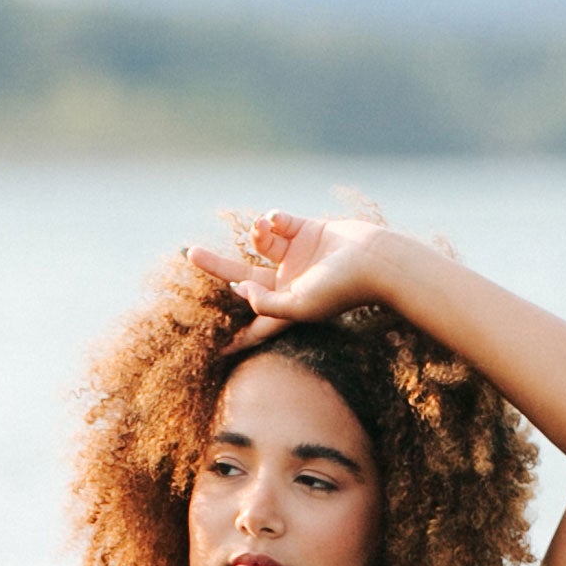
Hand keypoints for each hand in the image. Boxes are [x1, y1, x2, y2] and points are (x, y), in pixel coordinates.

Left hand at [184, 209, 396, 349]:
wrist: (374, 259)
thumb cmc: (340, 289)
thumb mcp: (298, 306)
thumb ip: (266, 304)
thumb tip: (240, 291)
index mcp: (285, 305)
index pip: (253, 324)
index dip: (235, 336)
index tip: (213, 348)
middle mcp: (287, 281)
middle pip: (243, 275)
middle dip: (217, 266)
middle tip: (191, 253)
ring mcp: (297, 255)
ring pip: (261, 243)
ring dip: (256, 234)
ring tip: (262, 228)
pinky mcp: (307, 230)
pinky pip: (280, 221)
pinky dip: (274, 218)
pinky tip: (279, 220)